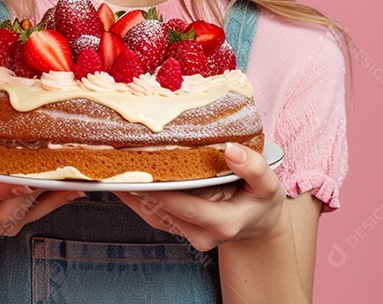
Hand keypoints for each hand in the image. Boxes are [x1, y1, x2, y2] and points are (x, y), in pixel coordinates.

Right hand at [0, 134, 82, 242]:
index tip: (16, 180)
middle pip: (0, 210)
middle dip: (22, 194)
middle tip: (40, 178)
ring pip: (20, 216)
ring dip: (43, 198)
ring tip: (62, 180)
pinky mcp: (9, 228)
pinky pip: (34, 217)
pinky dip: (54, 203)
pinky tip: (71, 190)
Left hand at [113, 142, 286, 251]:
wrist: (255, 224)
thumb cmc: (260, 201)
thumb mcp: (268, 184)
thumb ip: (254, 168)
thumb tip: (232, 149)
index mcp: (223, 223)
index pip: (187, 207)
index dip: (163, 190)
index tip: (142, 169)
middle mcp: (200, 234)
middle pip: (162, 208)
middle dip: (140, 184)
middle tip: (119, 157)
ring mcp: (185, 233)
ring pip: (150, 211)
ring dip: (132, 189)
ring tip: (113, 162)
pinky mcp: (173, 227)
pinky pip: (148, 212)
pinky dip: (134, 194)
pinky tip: (121, 174)